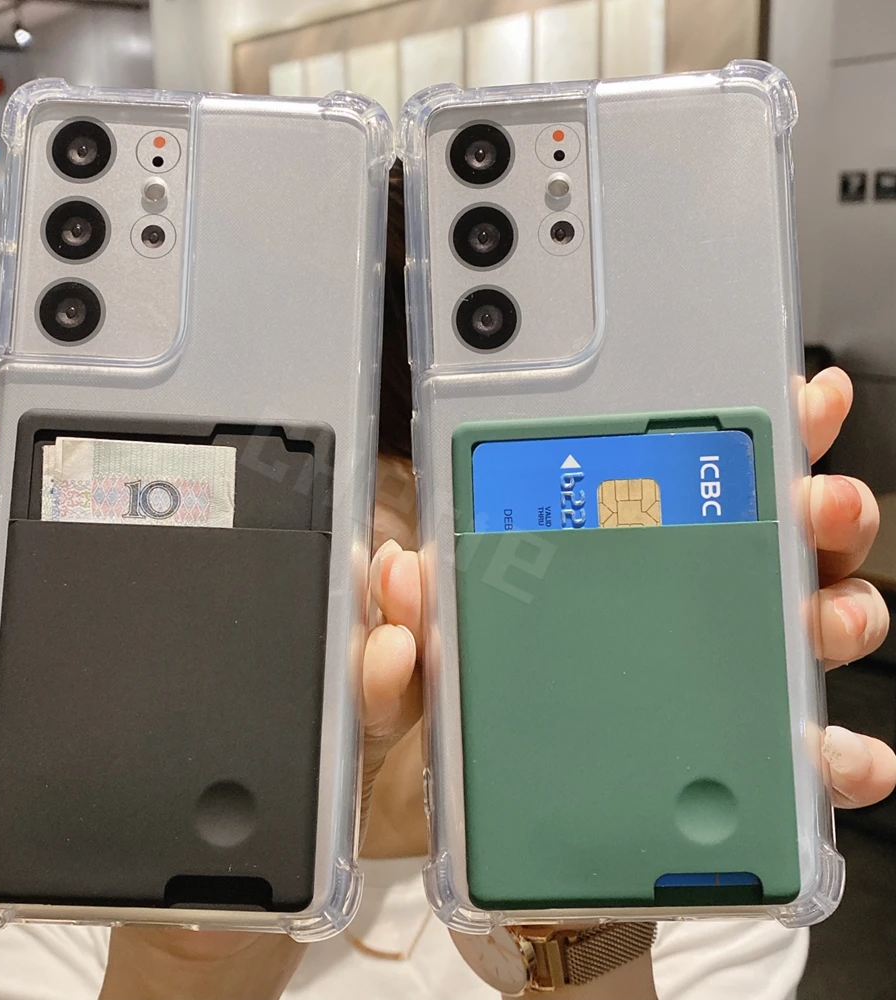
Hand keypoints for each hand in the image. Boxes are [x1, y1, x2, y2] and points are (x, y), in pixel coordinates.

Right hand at [0, 415, 422, 998]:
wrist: (232, 899)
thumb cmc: (302, 790)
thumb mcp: (353, 722)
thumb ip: (383, 662)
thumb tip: (401, 574)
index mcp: (198, 583)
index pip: (121, 490)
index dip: (55, 454)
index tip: (3, 438)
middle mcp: (124, 612)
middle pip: (21, 532)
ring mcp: (69, 670)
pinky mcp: (32, 737)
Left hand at [365, 368, 895, 819]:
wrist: (466, 832)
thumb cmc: (448, 724)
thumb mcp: (416, 661)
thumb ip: (404, 615)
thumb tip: (399, 574)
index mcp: (597, 563)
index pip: (679, 482)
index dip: (741, 438)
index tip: (795, 402)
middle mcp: (662, 610)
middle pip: (767, 544)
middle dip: (813, 512)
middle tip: (817, 501)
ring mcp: (699, 683)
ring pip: (799, 633)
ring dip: (838, 616)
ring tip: (829, 617)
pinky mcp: (718, 763)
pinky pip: (793, 757)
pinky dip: (833, 755)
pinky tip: (841, 756)